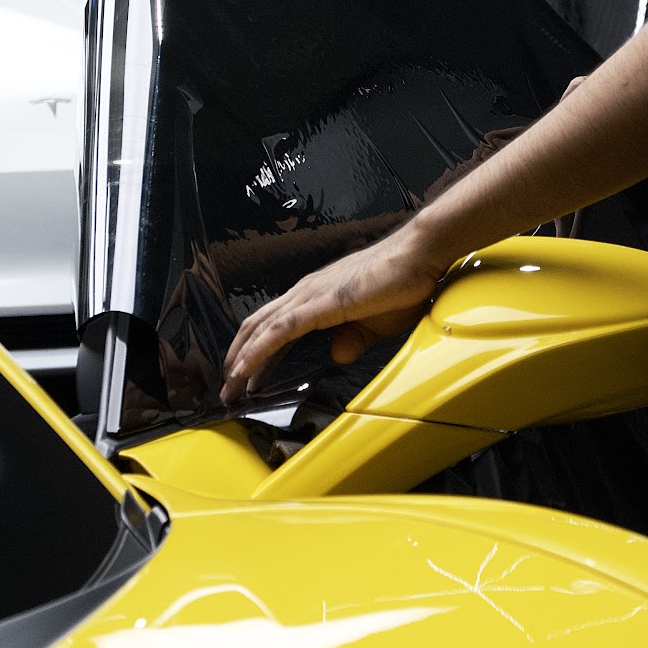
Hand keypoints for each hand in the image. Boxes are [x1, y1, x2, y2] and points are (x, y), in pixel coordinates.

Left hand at [219, 217, 450, 403]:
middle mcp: (306, 291)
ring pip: (262, 329)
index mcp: (316, 295)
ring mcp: (311, 294)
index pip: (273, 326)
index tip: (245, 381)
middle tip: (228, 391)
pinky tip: (245, 370)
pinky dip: (258, 352)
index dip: (256, 354)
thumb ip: (353, 339)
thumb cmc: (402, 284)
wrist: (419, 256)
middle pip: (258, 327)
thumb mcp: (375, 324)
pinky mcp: (321, 303)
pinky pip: (280, 331)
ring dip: (242, 360)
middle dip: (238, 360)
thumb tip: (338, 354)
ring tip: (230, 388)